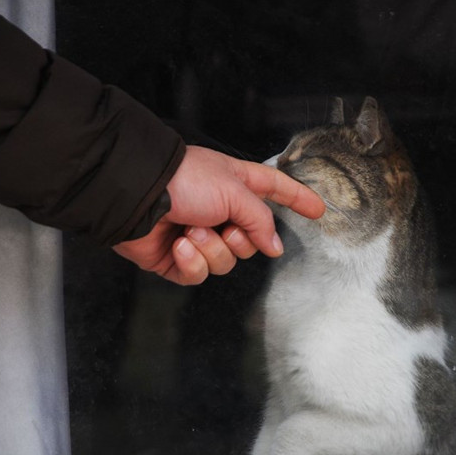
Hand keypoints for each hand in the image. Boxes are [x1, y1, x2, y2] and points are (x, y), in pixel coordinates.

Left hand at [113, 145, 324, 284]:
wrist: (136, 197)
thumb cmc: (182, 180)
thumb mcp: (234, 190)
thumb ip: (261, 219)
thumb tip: (273, 245)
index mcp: (235, 184)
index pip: (275, 191)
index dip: (298, 200)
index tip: (319, 211)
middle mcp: (220, 211)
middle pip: (252, 240)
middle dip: (239, 239)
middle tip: (223, 226)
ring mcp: (200, 236)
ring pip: (227, 261)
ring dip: (210, 248)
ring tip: (190, 231)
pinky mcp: (179, 260)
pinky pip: (200, 274)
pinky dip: (191, 262)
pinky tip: (178, 246)